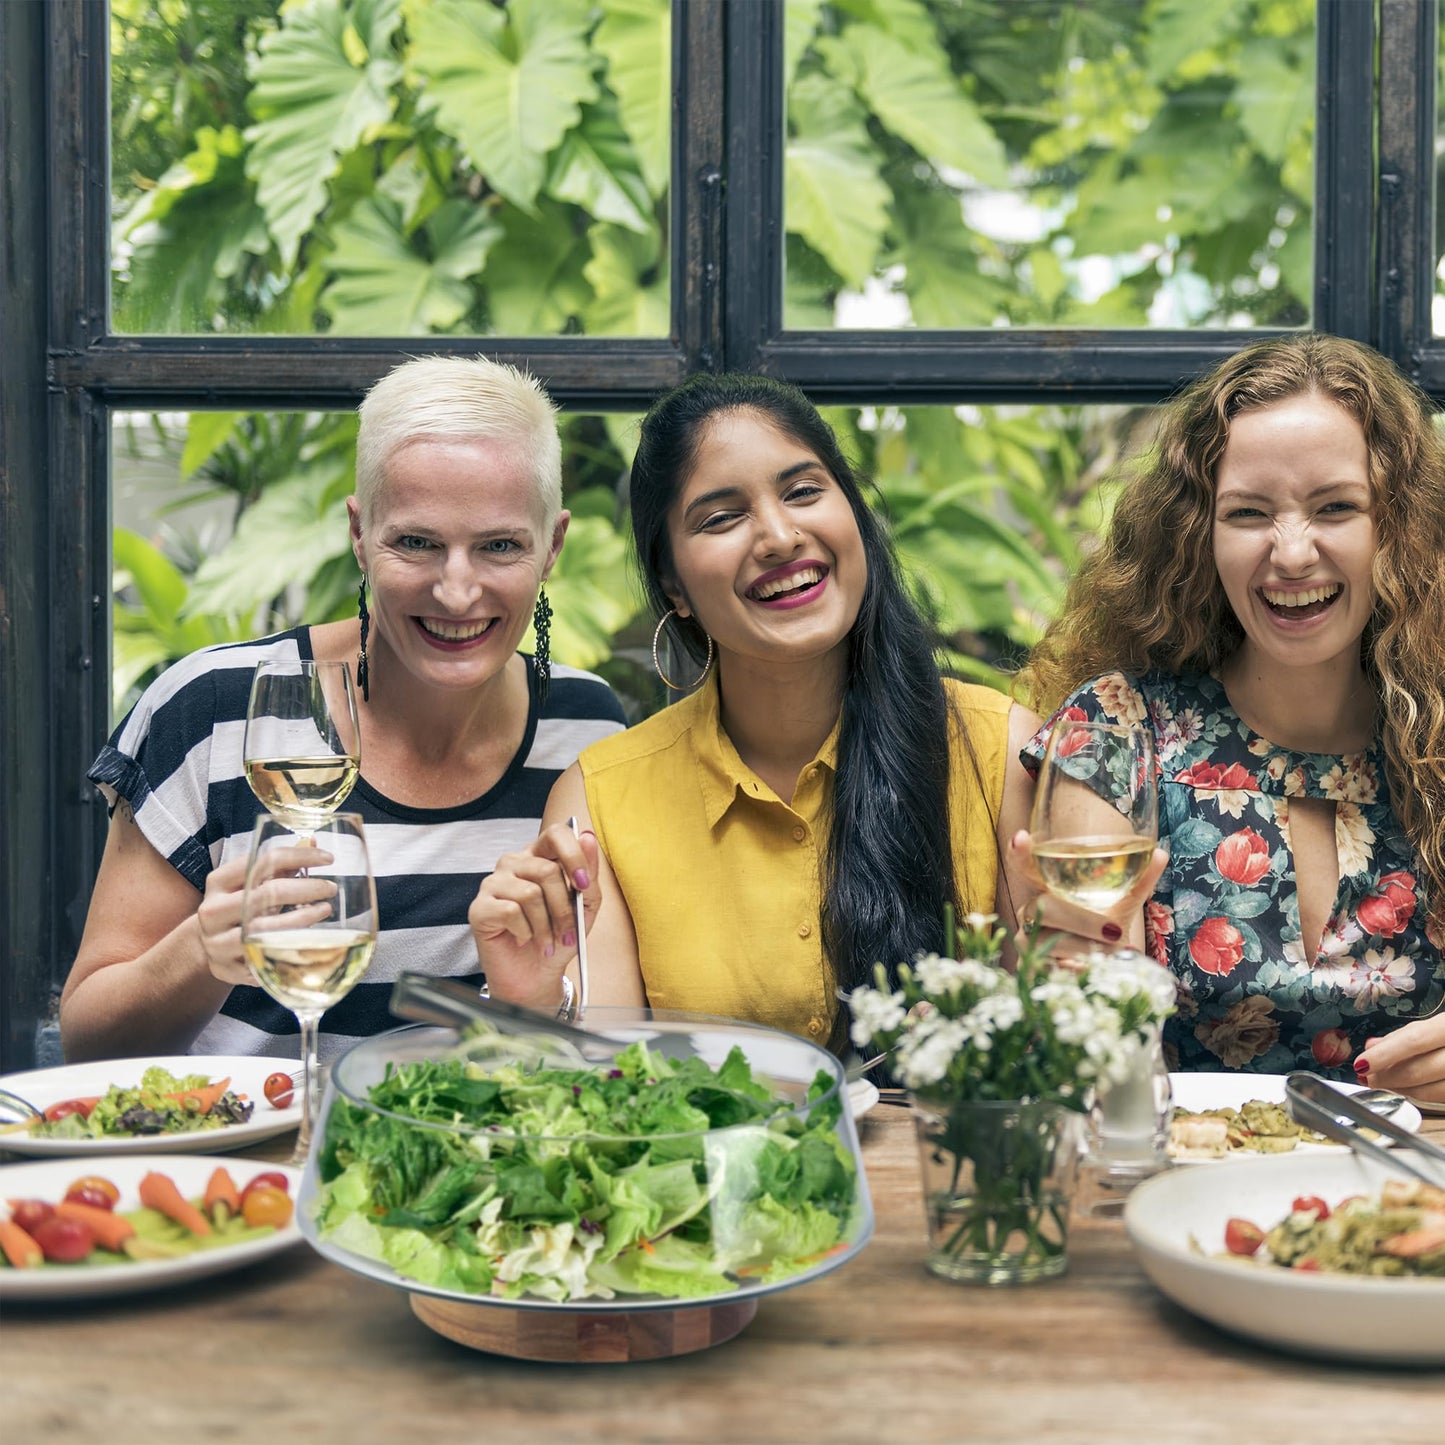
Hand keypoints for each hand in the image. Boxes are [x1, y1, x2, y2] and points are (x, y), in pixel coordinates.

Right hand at [198, 844, 335, 986]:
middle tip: (330, 888)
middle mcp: (213, 911)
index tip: (328, 858)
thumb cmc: (236, 906)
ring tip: (324, 910)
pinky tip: (309, 941)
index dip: (300, 856)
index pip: (264, 861)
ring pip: (266, 930)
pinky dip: (291, 949)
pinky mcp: (228, 969)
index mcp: (218, 882)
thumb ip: (279, 865)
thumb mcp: (249, 882)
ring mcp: (218, 943)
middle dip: (306, 888)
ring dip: (303, 919)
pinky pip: (266, 960)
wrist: (206, 945)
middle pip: (267, 894)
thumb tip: (312, 843)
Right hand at [470, 824, 600, 1008]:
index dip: (573, 855)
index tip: (584, 884)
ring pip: (530, 893)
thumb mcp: (585, 907)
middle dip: (564, 908)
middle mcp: (514, 863)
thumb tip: (588, 837)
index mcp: (540, 856)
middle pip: (547, 870)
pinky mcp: (479, 907)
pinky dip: (525, 932)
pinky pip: (510, 911)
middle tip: (568, 934)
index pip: (556, 833)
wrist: (535, 976)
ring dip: (546, 926)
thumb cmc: (559, 938)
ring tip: (546, 941)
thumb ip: (589, 874)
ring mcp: (493, 883)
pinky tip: (523, 939)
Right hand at [1007, 829, 1168, 957]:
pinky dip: (1077, 970)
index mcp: (1047, 890)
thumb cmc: (1100, 933)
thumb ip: (1137, 883)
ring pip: (1049, 941)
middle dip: (1082, 919)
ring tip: (1113, 955)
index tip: (1021, 837)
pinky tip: (1090, 972)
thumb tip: (1162, 854)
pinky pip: (1050, 969)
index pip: (1025, 868)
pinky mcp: (1028, 970)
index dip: (1020, 854)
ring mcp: (1026, 941)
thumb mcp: (1119, 907)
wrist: (1094, 972)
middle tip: (1115, 930)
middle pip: (1044, 907)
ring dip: (1086, 949)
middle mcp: (1030, 912)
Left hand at [1357, 1014, 1444, 1104]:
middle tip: (1367, 1077)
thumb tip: (1372, 1046)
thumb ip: (1406, 1035)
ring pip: (1433, 1091)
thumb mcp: (1439, 1024)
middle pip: (1421, 1070)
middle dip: (1388, 1077)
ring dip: (1403, 1090)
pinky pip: (1444, 1098)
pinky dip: (1422, 1094)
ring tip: (1384, 1083)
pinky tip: (1408, 1089)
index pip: (1415, 1040)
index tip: (1361, 1064)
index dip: (1385, 1054)